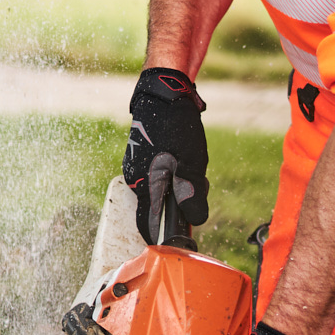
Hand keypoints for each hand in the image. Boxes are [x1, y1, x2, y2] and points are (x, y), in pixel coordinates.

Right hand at [124, 67, 209, 243]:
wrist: (164, 93)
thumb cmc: (175, 126)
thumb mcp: (190, 161)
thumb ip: (191, 193)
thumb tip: (194, 221)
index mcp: (143, 184)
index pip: (147, 225)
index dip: (163, 236)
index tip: (180, 241)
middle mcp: (135, 179)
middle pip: (159, 208)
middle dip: (181, 204)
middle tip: (200, 186)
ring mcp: (138, 168)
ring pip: (162, 191)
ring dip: (180, 187)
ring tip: (195, 166)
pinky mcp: (144, 159)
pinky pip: (160, 177)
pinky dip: (175, 175)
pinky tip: (187, 158)